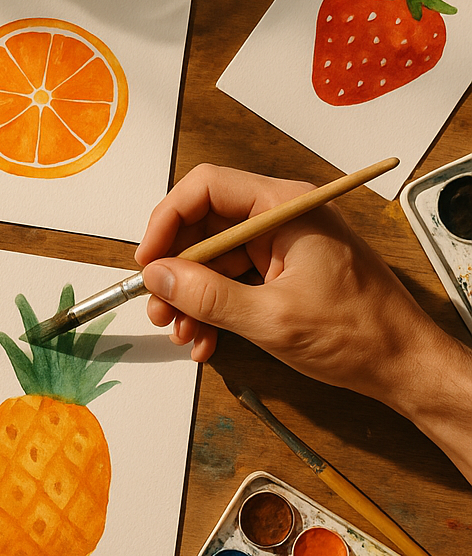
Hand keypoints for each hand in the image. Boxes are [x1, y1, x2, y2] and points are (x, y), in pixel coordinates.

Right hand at [134, 164, 454, 405]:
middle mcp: (281, 217)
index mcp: (285, 208)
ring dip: (191, 295)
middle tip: (158, 305)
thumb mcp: (271, 318)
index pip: (207, 188)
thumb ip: (208, 296)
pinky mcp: (284, 270)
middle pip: (205, 224)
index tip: (149, 260)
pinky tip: (205, 340)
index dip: (168, 220)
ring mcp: (282, 244)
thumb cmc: (357, 336)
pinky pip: (233, 278)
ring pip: (214, 257)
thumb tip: (158, 275)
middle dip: (176, 268)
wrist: (407, 367)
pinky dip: (213, 307)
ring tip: (181, 332)